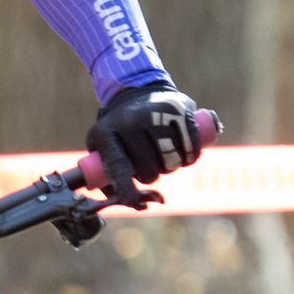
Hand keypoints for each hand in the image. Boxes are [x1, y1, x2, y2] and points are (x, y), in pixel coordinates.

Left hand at [86, 81, 200, 196]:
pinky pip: (190, 145)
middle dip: (152, 174)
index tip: (137, 203)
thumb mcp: (102, 148)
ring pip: (172, 159)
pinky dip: (190, 156)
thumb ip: (107, 178)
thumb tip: (131, 203)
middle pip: (149, 168)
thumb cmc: (118, 131)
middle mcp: (130, 121)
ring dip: (172, 166)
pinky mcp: (179, 108)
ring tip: (165, 155)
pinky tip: (185, 154)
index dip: (127, 189)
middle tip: (150, 164)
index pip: (118, 167)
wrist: (136, 90)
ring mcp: (156, 112)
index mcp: (106, 132)